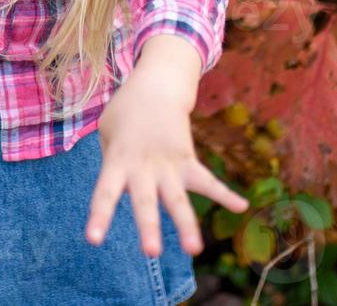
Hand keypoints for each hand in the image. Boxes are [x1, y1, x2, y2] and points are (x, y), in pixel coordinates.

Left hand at [83, 64, 248, 257]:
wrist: (156, 84)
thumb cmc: (125, 112)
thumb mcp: (106, 132)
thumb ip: (110, 164)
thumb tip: (125, 193)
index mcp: (118, 161)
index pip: (106, 192)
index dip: (100, 216)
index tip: (94, 240)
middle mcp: (143, 167)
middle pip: (146, 201)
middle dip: (149, 227)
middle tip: (152, 253)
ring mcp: (167, 164)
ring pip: (178, 198)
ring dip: (186, 224)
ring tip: (195, 250)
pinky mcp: (187, 160)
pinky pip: (207, 181)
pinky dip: (224, 194)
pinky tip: (242, 207)